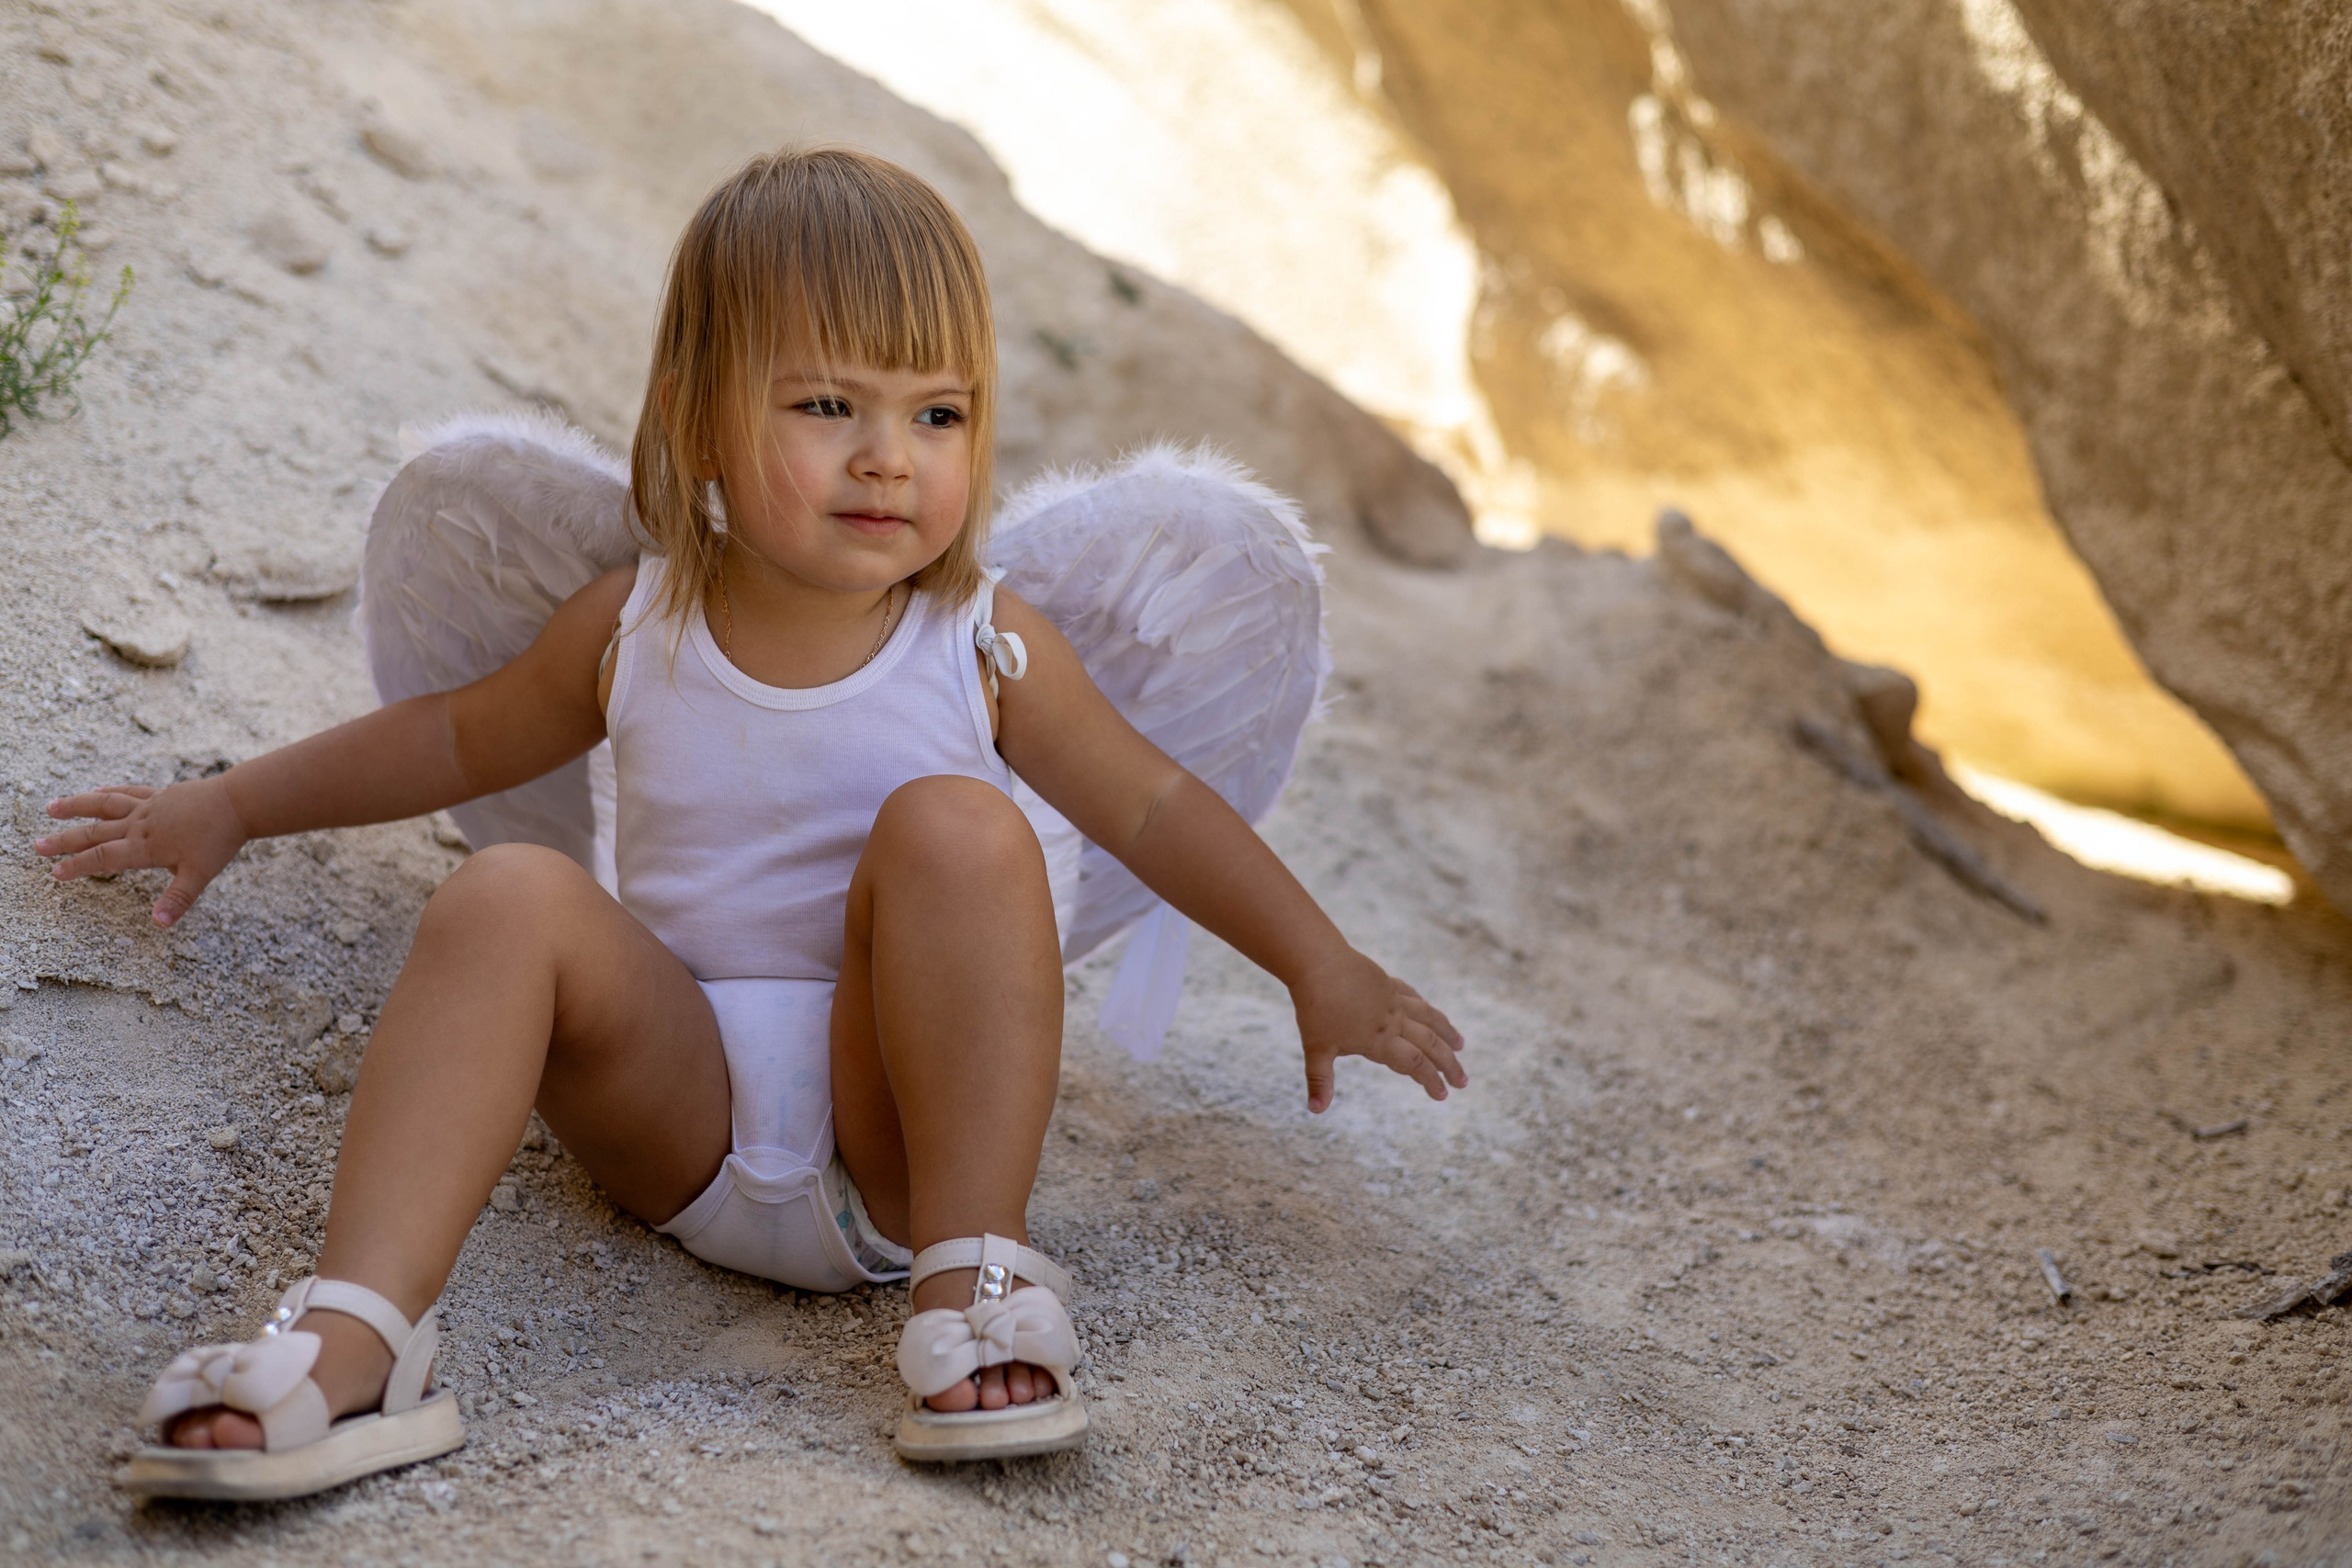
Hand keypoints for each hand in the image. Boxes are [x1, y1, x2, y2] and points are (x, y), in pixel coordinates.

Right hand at [36, 779, 248, 926]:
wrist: (238, 803)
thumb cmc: (219, 840)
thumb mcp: (200, 875)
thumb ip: (178, 900)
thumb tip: (160, 925)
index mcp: (146, 847)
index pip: (104, 858)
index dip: (78, 866)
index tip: (55, 873)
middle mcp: (141, 825)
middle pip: (95, 832)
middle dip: (65, 841)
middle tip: (37, 846)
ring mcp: (149, 807)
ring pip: (104, 805)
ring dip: (77, 806)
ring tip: (51, 807)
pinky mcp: (160, 795)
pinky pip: (128, 792)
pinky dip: (109, 792)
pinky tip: (94, 790)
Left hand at [1288, 947, 1465, 1113]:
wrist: (1318, 962)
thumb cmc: (1315, 1008)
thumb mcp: (1316, 1049)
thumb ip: (1320, 1081)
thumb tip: (1315, 1111)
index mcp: (1379, 1040)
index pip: (1414, 1064)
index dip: (1430, 1080)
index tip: (1443, 1095)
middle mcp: (1392, 1020)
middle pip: (1429, 1044)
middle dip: (1448, 1064)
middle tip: (1462, 1081)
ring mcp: (1392, 999)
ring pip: (1428, 1018)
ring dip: (1446, 1033)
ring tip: (1461, 1045)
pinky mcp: (1386, 983)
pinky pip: (1413, 997)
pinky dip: (1426, 1008)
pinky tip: (1431, 1013)